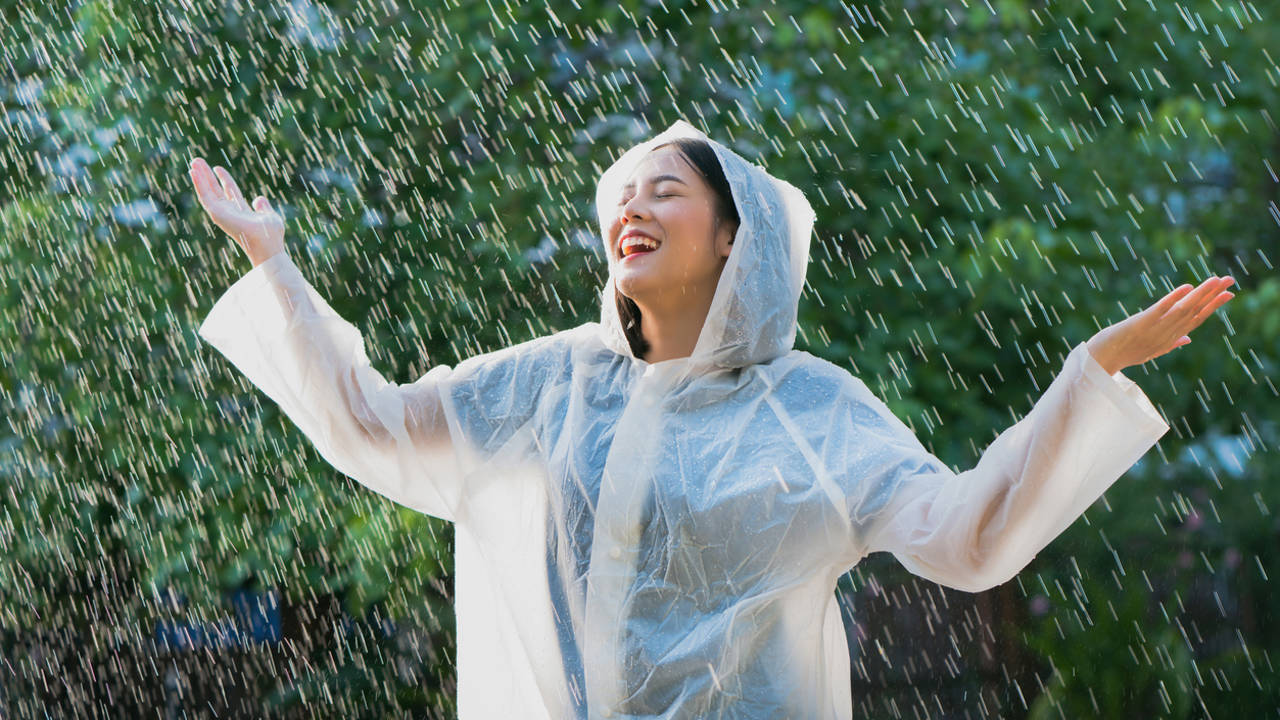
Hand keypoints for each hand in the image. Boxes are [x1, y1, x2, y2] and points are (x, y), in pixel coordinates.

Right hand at [189, 157, 285, 266]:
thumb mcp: (269, 216)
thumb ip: (264, 207)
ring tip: (193, 162)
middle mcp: (229, 212)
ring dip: (200, 178)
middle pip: (215, 190)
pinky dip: (199, 184)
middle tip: (197, 161)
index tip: (218, 168)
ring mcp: (222, 213)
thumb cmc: (271, 236)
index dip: (224, 179)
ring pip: (207, 192)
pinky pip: (205, 196)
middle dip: (207, 176)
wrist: (267, 244)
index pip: (229, 192)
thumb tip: (259, 199)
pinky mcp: (217, 214)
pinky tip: (194, 172)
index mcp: (241, 211)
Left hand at [1086, 276, 1235, 374]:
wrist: (1100, 361)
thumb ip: (1171, 343)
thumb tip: (1189, 338)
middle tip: (1230, 280)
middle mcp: (1166, 334)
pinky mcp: (1139, 324)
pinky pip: (1159, 311)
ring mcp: (1153, 329)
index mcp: (1170, 339)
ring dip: (1200, 294)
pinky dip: (1173, 299)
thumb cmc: (1125, 354)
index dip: (1213, 307)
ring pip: (1182, 310)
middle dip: (1213, 296)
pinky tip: (1186, 287)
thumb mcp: (1151, 350)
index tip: (1229, 294)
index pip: (1196, 320)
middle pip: (1194, 312)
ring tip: (1215, 280)